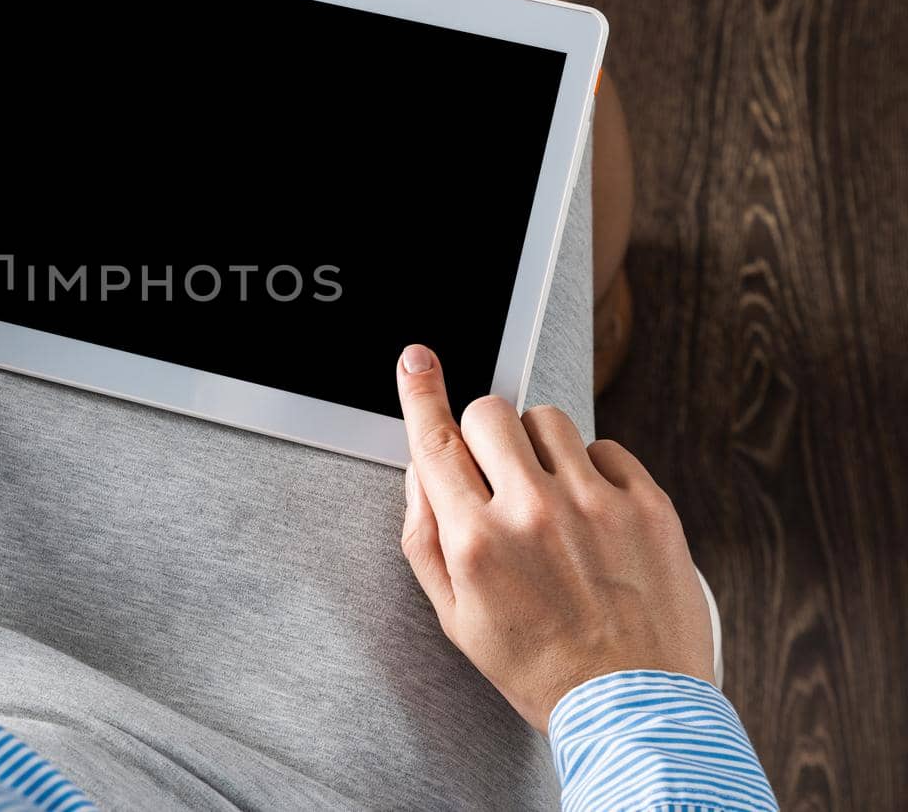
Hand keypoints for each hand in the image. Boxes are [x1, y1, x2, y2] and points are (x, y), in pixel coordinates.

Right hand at [395, 344, 713, 731]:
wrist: (632, 706)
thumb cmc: (538, 666)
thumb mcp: (454, 616)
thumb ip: (425, 538)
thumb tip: (422, 472)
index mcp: (478, 542)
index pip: (436, 442)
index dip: (420, 391)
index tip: (417, 359)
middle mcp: (533, 513)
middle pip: (491, 413)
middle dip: (484, 431)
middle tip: (496, 470)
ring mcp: (596, 505)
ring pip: (549, 419)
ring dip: (538, 445)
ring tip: (550, 495)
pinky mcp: (648, 506)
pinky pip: (607, 447)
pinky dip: (593, 468)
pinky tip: (592, 513)